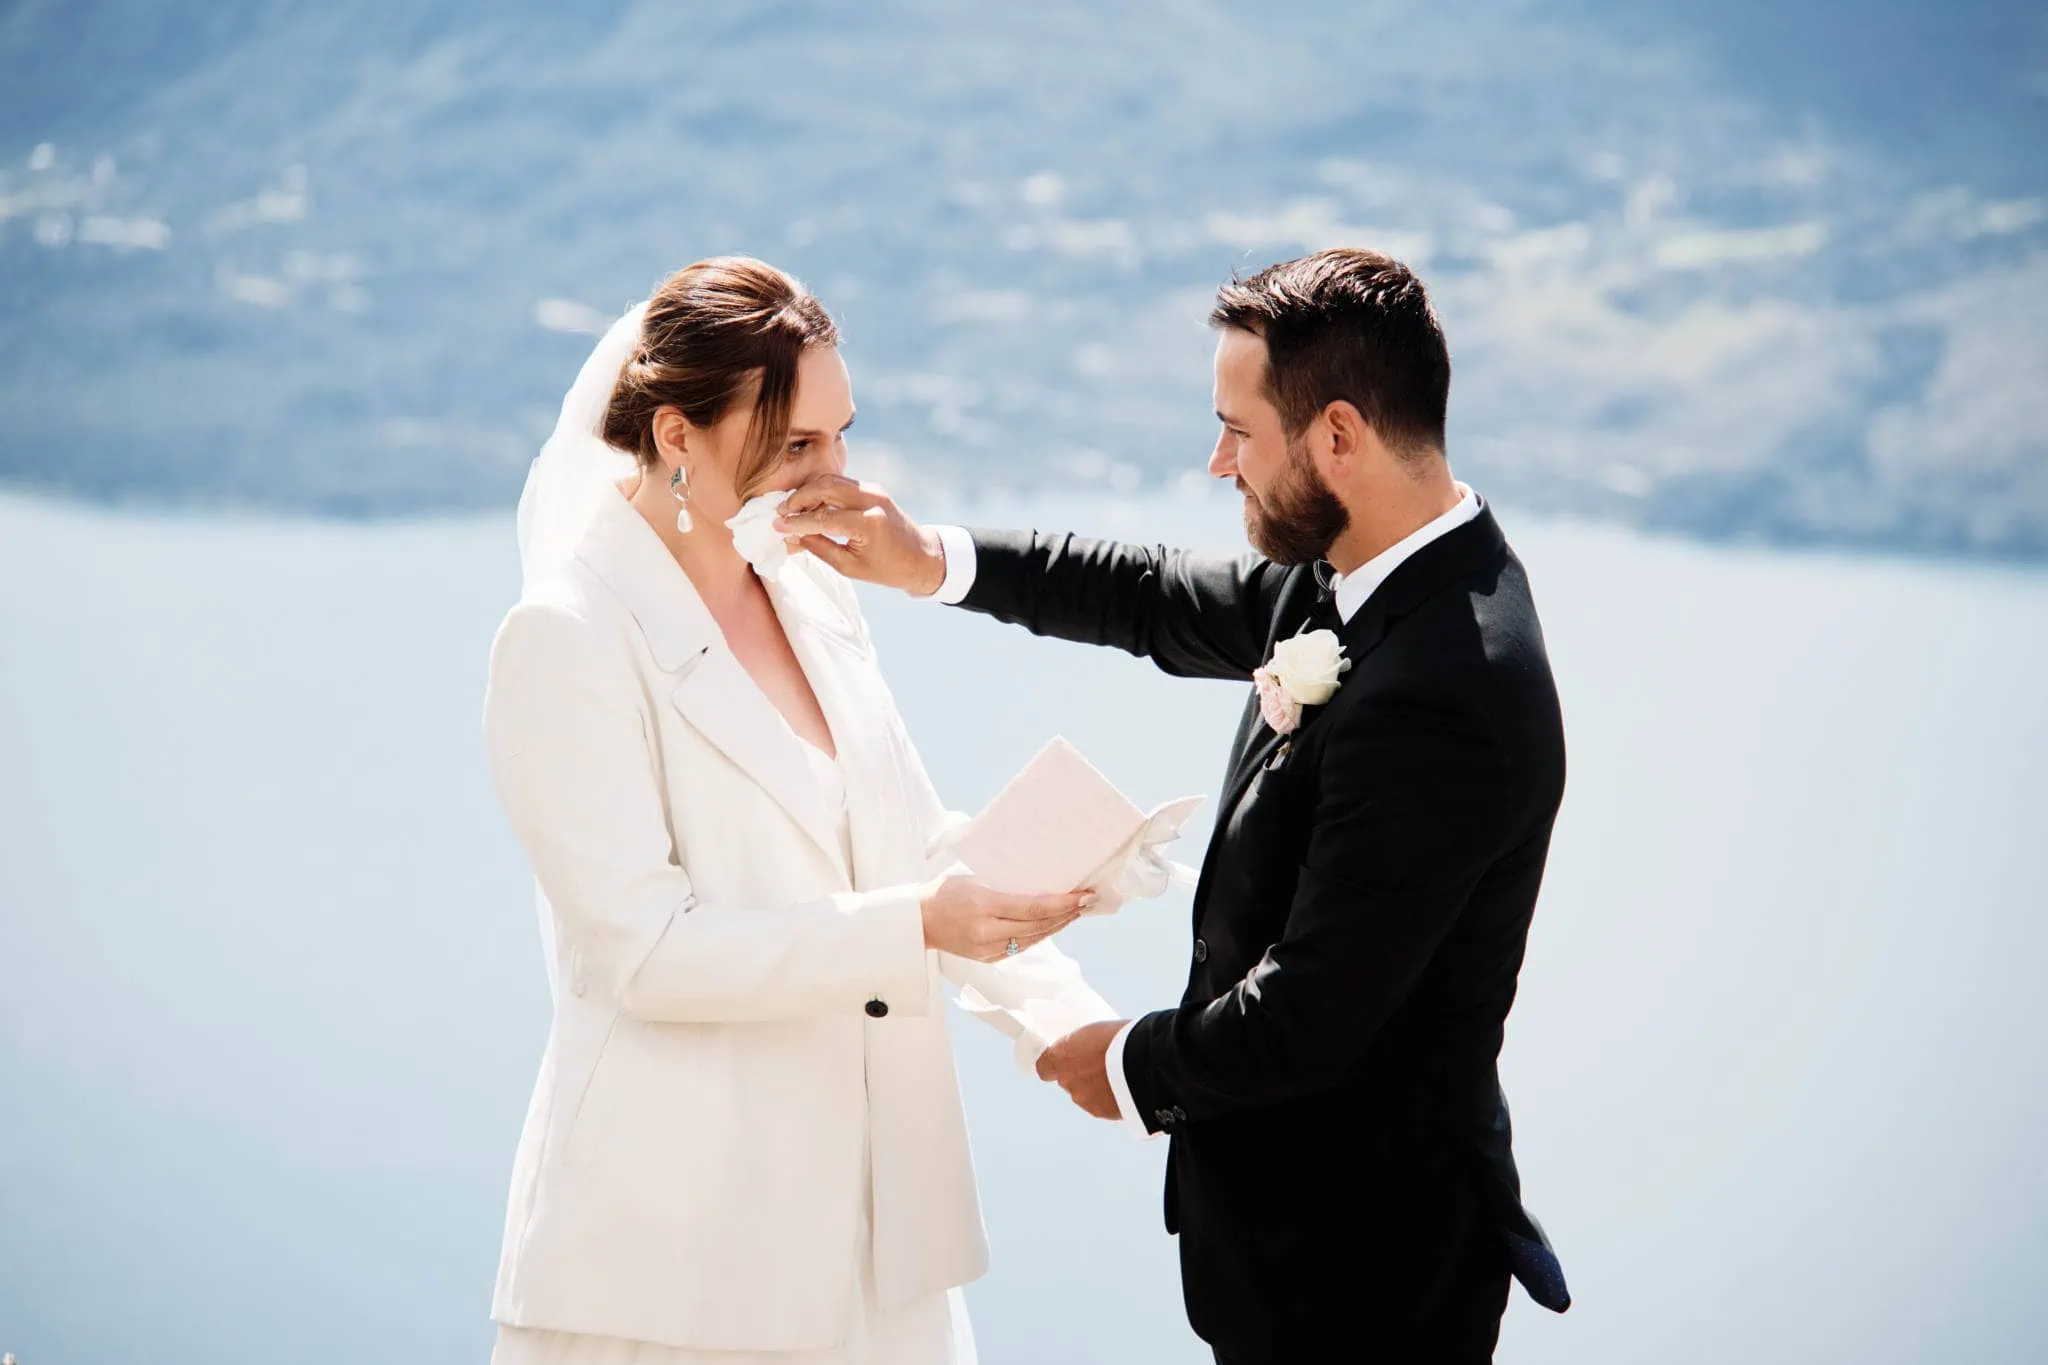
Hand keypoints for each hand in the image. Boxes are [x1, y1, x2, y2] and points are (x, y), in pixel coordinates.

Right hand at [776, 474, 948, 595]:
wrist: (921, 556)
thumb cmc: (887, 568)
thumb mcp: (849, 566)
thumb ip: (819, 548)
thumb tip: (791, 537)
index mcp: (868, 523)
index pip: (823, 517)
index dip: (797, 522)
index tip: (777, 526)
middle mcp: (871, 499)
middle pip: (825, 486)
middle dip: (799, 498)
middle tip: (782, 512)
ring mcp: (873, 490)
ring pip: (831, 480)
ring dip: (809, 492)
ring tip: (792, 510)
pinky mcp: (873, 488)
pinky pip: (841, 484)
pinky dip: (822, 492)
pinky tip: (810, 507)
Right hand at [920, 875, 1092, 962]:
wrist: (918, 920)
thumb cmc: (945, 892)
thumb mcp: (975, 879)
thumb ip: (1006, 886)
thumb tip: (1042, 885)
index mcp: (984, 906)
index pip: (1033, 908)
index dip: (1062, 904)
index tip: (1083, 895)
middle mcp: (987, 932)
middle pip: (1038, 925)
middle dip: (1067, 914)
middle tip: (1089, 901)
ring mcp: (988, 949)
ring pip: (1033, 938)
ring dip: (1058, 925)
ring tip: (1077, 911)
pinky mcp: (988, 958)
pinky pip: (1022, 946)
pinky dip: (1040, 934)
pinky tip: (1053, 924)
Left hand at [1035, 1019, 1127, 1119]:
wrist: (1146, 1062)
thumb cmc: (1122, 1037)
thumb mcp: (1097, 1031)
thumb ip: (1085, 1045)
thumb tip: (1088, 1051)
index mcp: (1061, 1056)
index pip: (1044, 1067)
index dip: (1054, 1065)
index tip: (1067, 1060)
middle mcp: (1068, 1081)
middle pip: (1068, 1081)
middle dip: (1082, 1075)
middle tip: (1102, 1064)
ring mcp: (1085, 1100)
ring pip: (1087, 1095)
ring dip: (1097, 1089)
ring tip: (1120, 1076)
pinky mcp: (1103, 1113)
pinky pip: (1104, 1106)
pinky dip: (1112, 1100)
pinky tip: (1127, 1088)